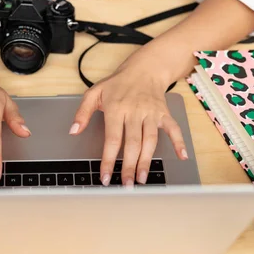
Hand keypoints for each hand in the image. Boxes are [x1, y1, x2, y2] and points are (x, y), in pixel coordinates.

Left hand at [70, 63, 187, 186]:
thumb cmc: (117, 83)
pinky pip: (173, 129)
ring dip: (147, 161)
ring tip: (143, 179)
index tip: (106, 177)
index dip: (109, 160)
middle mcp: (134, 112)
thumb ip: (82, 112)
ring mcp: (151, 113)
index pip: (112, 139)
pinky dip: (178, 142)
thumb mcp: (94, 93)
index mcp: (115, 108)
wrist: (144, 69)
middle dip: (129, 166)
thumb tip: (73, 131)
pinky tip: (180, 157)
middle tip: (126, 185)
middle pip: (132, 143)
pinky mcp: (164, 113)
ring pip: (150, 140)